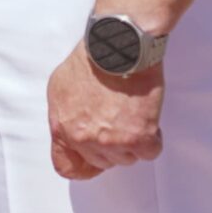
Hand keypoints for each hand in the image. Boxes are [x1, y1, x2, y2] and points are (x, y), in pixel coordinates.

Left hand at [47, 44, 164, 179]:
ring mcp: (111, 142)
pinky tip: (145, 115)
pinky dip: (152, 137)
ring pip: (126, 157)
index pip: (67, 166)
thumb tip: (73, 128)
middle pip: (102, 161)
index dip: (83, 165)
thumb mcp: (60, 87)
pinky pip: (149, 152)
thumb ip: (65, 116)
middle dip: (111, 143)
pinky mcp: (138, 138)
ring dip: (132, 139)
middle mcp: (83, 139)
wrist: (118, 46)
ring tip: (130, 110)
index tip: (94, 158)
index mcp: (62, 127)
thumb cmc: (92, 59)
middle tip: (117, 118)